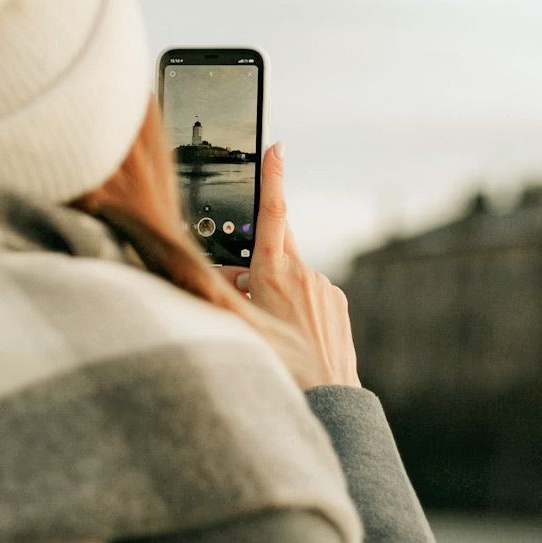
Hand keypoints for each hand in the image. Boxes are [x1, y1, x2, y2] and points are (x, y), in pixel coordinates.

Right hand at [219, 143, 359, 389]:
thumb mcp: (236, 328)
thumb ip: (218, 296)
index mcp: (275, 272)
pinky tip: (292, 333)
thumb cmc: (279, 367)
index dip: (273, 176)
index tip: (276, 147)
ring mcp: (324, 287)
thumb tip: (203, 275)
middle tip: (247, 289)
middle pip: (276, 246)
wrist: (328, 395)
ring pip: (291, 274)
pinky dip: (296, 304)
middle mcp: (304, 273)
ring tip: (271, 327)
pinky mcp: (337, 302)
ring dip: (276, 288)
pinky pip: (310, 292)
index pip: (272, 212)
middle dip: (258, 258)